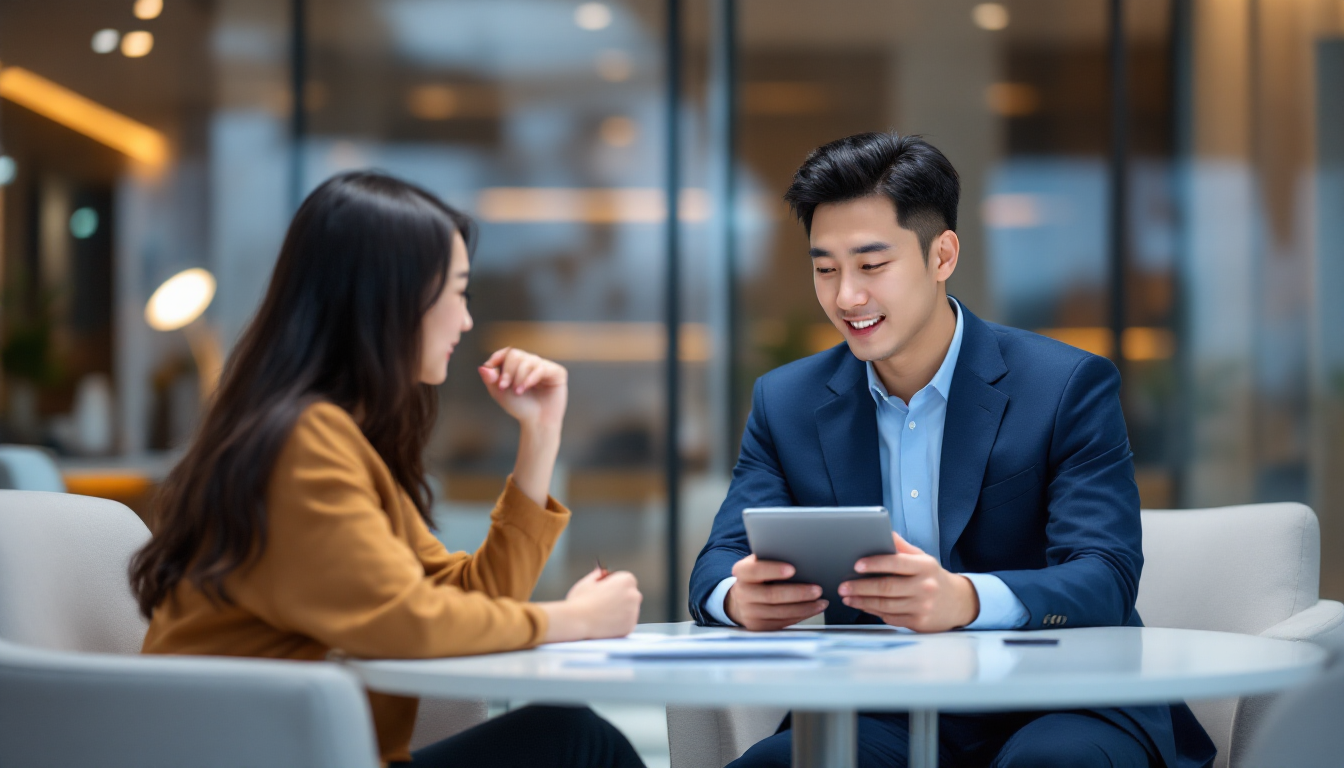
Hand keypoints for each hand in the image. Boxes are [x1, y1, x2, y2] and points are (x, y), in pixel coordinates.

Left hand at [479, 347, 566, 431]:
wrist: (537, 422)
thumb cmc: (520, 407)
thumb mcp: (500, 392)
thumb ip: (491, 379)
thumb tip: (482, 367)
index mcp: (518, 365)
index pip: (507, 352)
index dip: (497, 357)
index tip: (490, 369)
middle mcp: (531, 363)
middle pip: (515, 354)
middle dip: (508, 371)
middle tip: (504, 387)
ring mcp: (545, 366)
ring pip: (528, 360)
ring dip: (519, 377)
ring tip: (518, 392)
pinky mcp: (557, 372)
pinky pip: (541, 368)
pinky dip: (531, 378)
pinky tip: (526, 388)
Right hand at [540, 568, 642, 642]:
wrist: (575, 622)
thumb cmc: (580, 602)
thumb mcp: (587, 582)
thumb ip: (598, 575)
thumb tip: (602, 573)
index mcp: (626, 580)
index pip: (626, 580)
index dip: (614, 584)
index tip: (606, 589)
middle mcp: (633, 595)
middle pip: (630, 595)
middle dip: (620, 598)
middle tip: (603, 603)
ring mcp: (633, 613)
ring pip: (629, 610)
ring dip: (620, 611)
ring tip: (602, 614)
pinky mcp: (629, 627)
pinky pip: (626, 623)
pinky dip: (619, 624)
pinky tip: (605, 622)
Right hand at [723, 555, 827, 630]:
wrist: (741, 599)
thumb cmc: (758, 576)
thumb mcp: (758, 563)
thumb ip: (771, 559)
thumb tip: (799, 555)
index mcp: (741, 572)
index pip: (755, 570)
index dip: (774, 570)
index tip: (793, 569)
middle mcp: (742, 593)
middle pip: (772, 595)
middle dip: (798, 593)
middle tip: (818, 589)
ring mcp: (749, 613)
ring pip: (780, 612)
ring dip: (804, 607)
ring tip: (822, 601)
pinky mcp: (758, 626)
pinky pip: (782, 622)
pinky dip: (800, 616)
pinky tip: (813, 609)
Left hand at [838, 533, 979, 632]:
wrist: (959, 603)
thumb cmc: (933, 577)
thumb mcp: (923, 558)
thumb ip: (902, 547)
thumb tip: (883, 532)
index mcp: (925, 566)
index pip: (896, 563)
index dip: (875, 563)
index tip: (856, 565)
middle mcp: (925, 586)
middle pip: (886, 587)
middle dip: (860, 587)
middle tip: (843, 586)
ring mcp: (922, 606)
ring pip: (885, 605)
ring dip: (862, 601)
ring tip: (847, 597)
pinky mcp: (919, 623)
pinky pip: (891, 618)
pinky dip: (874, 612)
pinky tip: (863, 606)